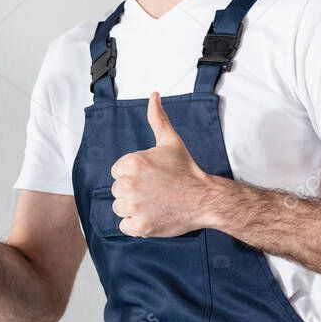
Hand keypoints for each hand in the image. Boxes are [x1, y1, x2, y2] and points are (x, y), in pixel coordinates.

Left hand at [110, 92, 213, 237]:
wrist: (203, 198)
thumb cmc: (185, 170)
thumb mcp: (170, 141)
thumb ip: (157, 118)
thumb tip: (153, 95)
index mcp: (131, 163)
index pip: (117, 172)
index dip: (133, 175)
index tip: (150, 178)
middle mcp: (128, 184)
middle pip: (117, 191)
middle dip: (133, 192)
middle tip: (154, 191)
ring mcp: (134, 207)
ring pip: (119, 208)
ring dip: (133, 208)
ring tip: (154, 203)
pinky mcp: (139, 226)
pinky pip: (124, 225)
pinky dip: (136, 224)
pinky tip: (152, 216)